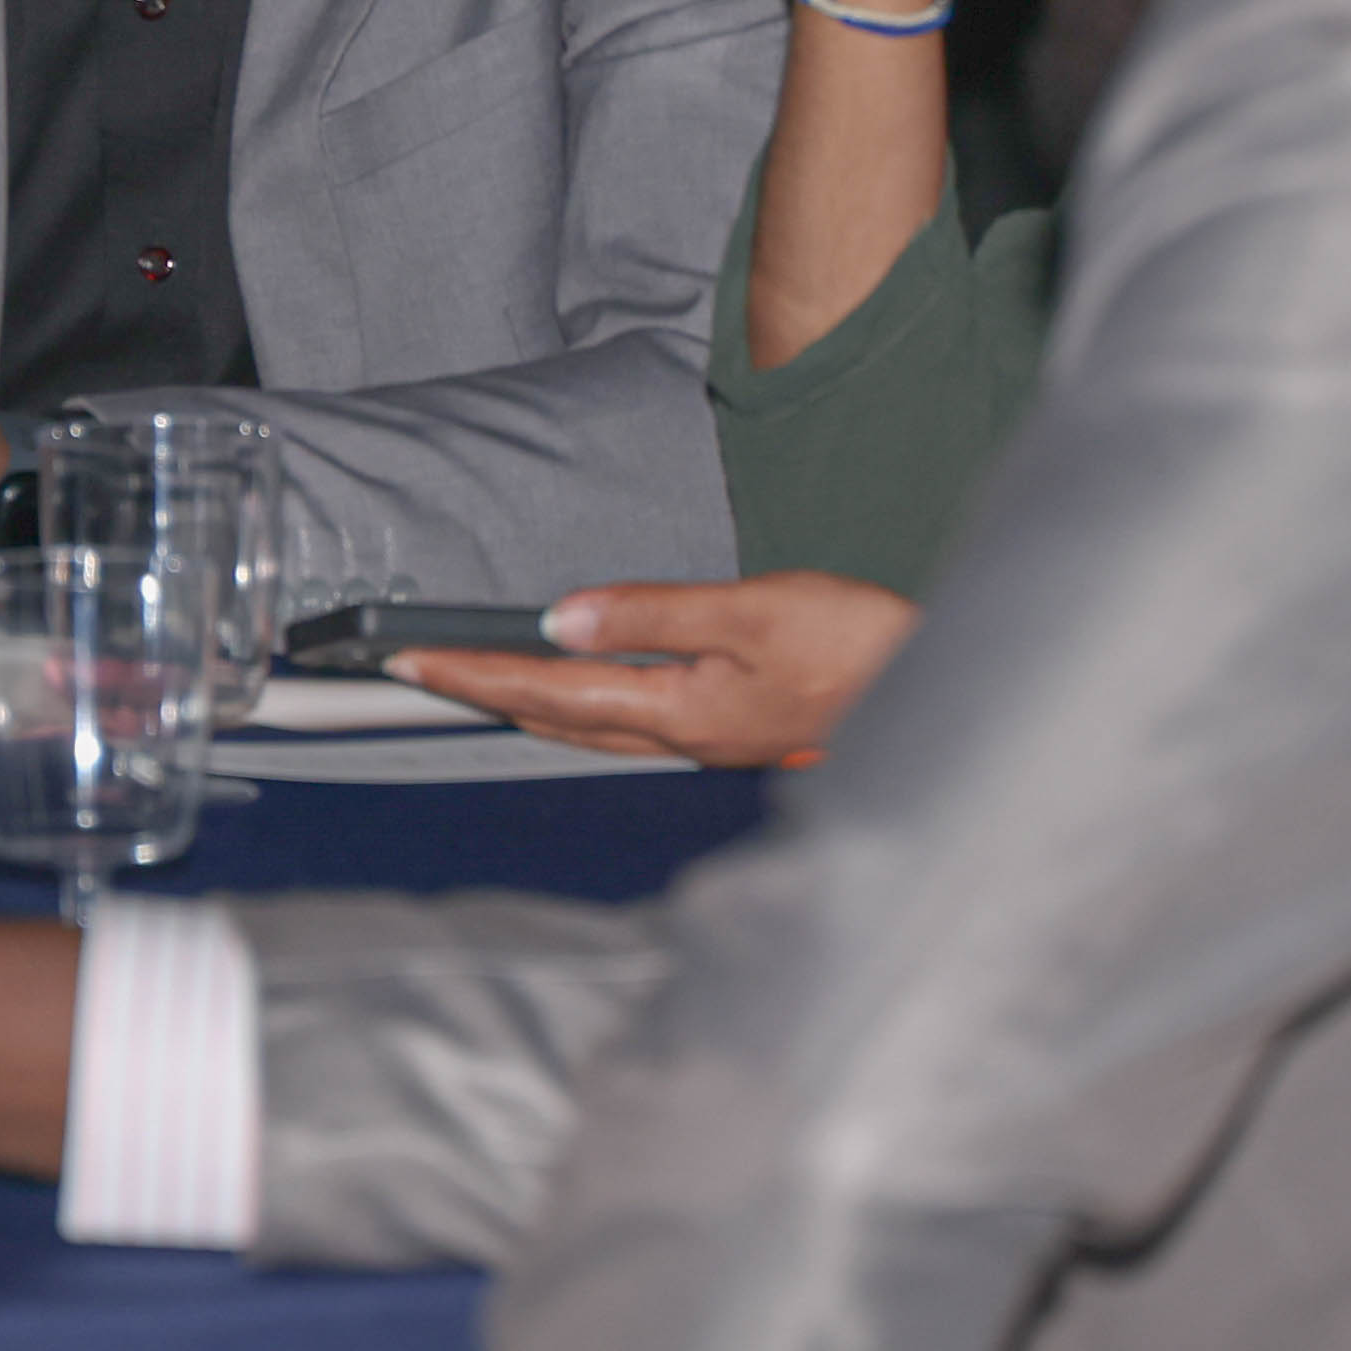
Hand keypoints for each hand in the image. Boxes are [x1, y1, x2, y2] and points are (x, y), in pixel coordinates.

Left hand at [391, 574, 911, 767]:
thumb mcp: (754, 610)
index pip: (546, 692)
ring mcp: (706, 740)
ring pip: (589, 729)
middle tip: (413, 670)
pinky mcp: (730, 731)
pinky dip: (578, 708)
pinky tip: (577, 695)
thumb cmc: (860, 647)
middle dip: (481, 693)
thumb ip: (654, 613)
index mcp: (678, 708)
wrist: (941, 694)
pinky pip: (626, 725)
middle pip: (555, 719)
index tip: (409, 660)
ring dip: (524, 706)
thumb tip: (558, 618)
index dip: (473, 674)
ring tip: (472, 682)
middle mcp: (681, 736)